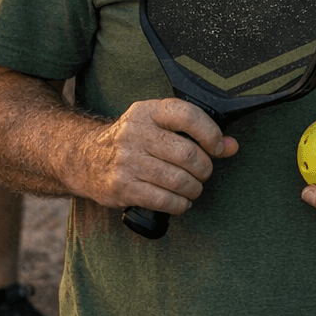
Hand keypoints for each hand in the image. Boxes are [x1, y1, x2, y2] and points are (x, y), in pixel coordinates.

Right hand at [66, 98, 236, 212]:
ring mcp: (127, 161)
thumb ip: (195, 132)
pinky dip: (179, 204)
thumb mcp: (157, 125)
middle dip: (204, 168)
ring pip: (178, 180)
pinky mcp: (121, 187)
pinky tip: (180, 201)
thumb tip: (232, 146)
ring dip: (194, 188)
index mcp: (147, 111)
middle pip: (186, 153)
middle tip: (203, 172)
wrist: (84, 157)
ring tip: (193, 188)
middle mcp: (136, 133)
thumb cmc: (131, 140)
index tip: (219, 146)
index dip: (210, 133)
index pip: (187, 115)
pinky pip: (163, 200)